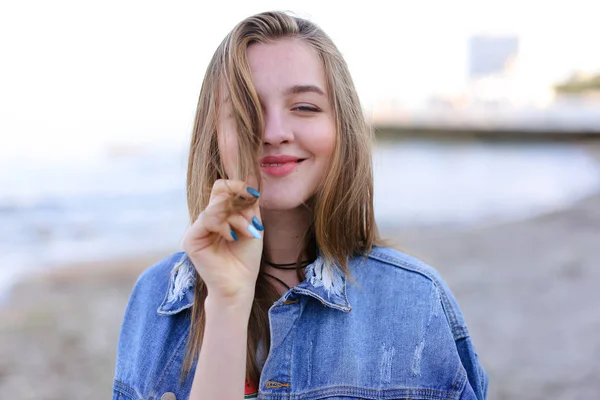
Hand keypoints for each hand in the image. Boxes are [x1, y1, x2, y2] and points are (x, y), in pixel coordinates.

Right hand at [182, 179, 262, 302]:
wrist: (240, 284)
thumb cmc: (246, 258)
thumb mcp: (252, 224)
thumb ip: (248, 204)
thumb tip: (249, 178)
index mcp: (219, 214)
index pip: (223, 187)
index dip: (238, 186)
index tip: (255, 195)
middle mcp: (206, 218)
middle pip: (219, 190)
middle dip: (240, 203)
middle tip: (251, 222)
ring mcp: (197, 228)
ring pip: (216, 205)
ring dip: (237, 218)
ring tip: (246, 232)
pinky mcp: (191, 239)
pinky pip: (207, 219)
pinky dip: (224, 226)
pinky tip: (232, 238)